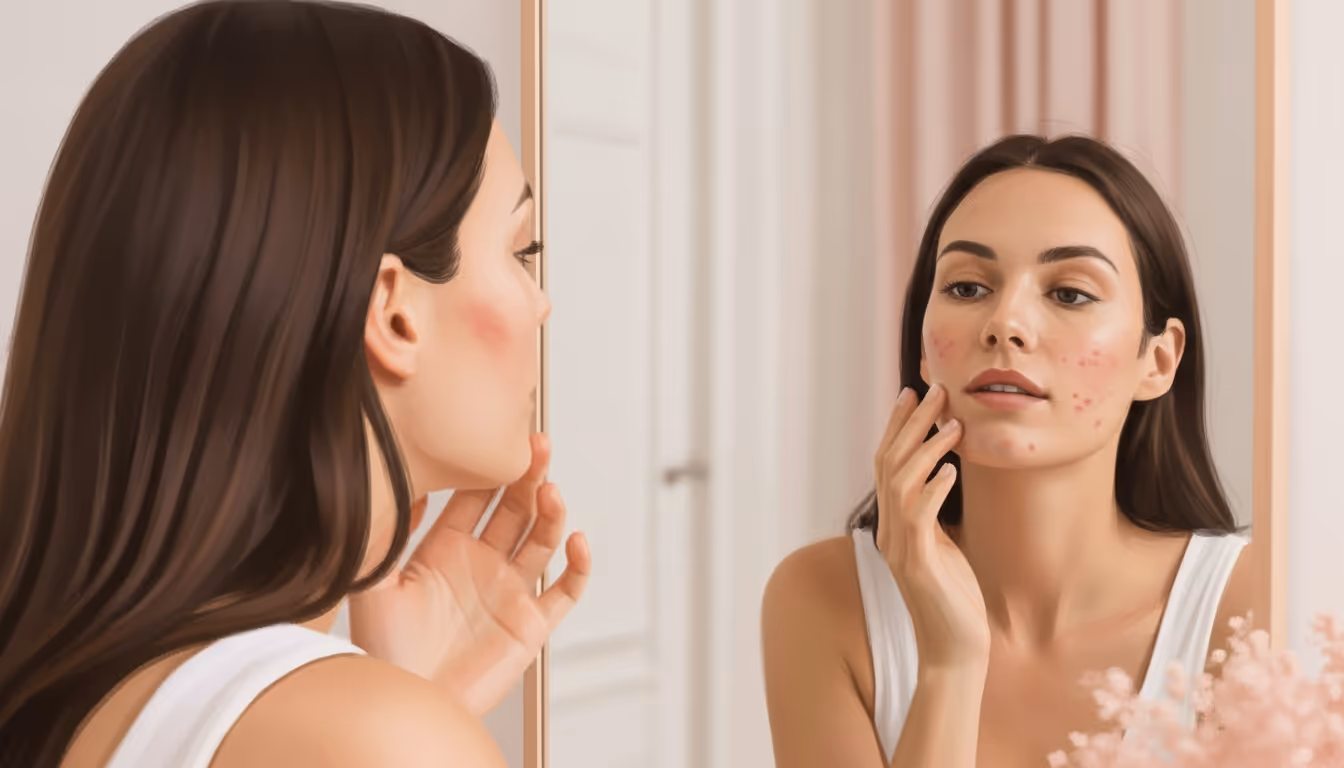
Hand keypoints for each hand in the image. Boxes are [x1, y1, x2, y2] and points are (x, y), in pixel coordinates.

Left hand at [348, 433, 590, 715]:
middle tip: (535, 446)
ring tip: (549, 490)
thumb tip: (398, 482)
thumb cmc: (383, 651)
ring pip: (541, 538)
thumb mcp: (373, 582)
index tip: (498, 437)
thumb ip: (387, 533)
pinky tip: (576, 540)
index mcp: (445, 548)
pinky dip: (578, 565)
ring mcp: (509, 590)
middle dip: (527, 475)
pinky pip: (565, 589)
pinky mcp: (531, 622)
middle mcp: (482, 563)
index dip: (489, 468)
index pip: (476, 496)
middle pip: (515, 508)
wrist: (406, 699)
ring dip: (550, 512)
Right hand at [874, 384, 989, 672]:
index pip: (887, 463)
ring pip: (900, 484)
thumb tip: (940, 474)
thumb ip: (933, 513)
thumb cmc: (954, 598)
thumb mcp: (944, 545)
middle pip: (890, 464)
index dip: (897, 426)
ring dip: (926, 449)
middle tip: (933, 390)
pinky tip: (951, 470)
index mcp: (894, 524)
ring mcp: (900, 548)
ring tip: (952, 424)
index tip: (913, 392)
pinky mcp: (917, 565)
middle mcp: (890, 531)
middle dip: (912, 424)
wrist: (954, 649)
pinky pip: (919, 518)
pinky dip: (933, 489)